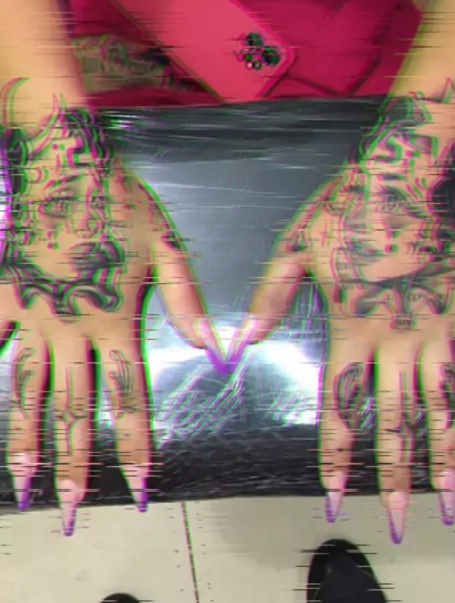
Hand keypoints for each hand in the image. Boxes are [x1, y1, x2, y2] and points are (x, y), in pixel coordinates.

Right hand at [0, 102, 221, 535]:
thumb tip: (215, 348)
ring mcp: (33, 315)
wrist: (69, 166)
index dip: (134, 444)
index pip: (127, 395)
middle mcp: (72, 329)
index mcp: (115, 320)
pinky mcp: (5, 294)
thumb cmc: (123, 204)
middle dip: (76, 461)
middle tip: (72, 508)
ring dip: (25, 438)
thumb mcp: (167, 247)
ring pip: (25, 388)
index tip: (139, 487)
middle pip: (73, 405)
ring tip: (23, 482)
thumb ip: (188, 300)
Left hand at [230, 92, 454, 542]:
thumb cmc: (343, 210)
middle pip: (396, 420)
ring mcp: (437, 327)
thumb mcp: (294, 249)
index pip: (343, 406)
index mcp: (351, 330)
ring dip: (448, 454)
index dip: (340, 455)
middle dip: (398, 476)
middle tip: (405, 521)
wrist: (399, 177)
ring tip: (452, 498)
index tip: (338, 497)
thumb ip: (270, 298)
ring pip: (444, 402)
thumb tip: (241, 342)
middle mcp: (396, 340)